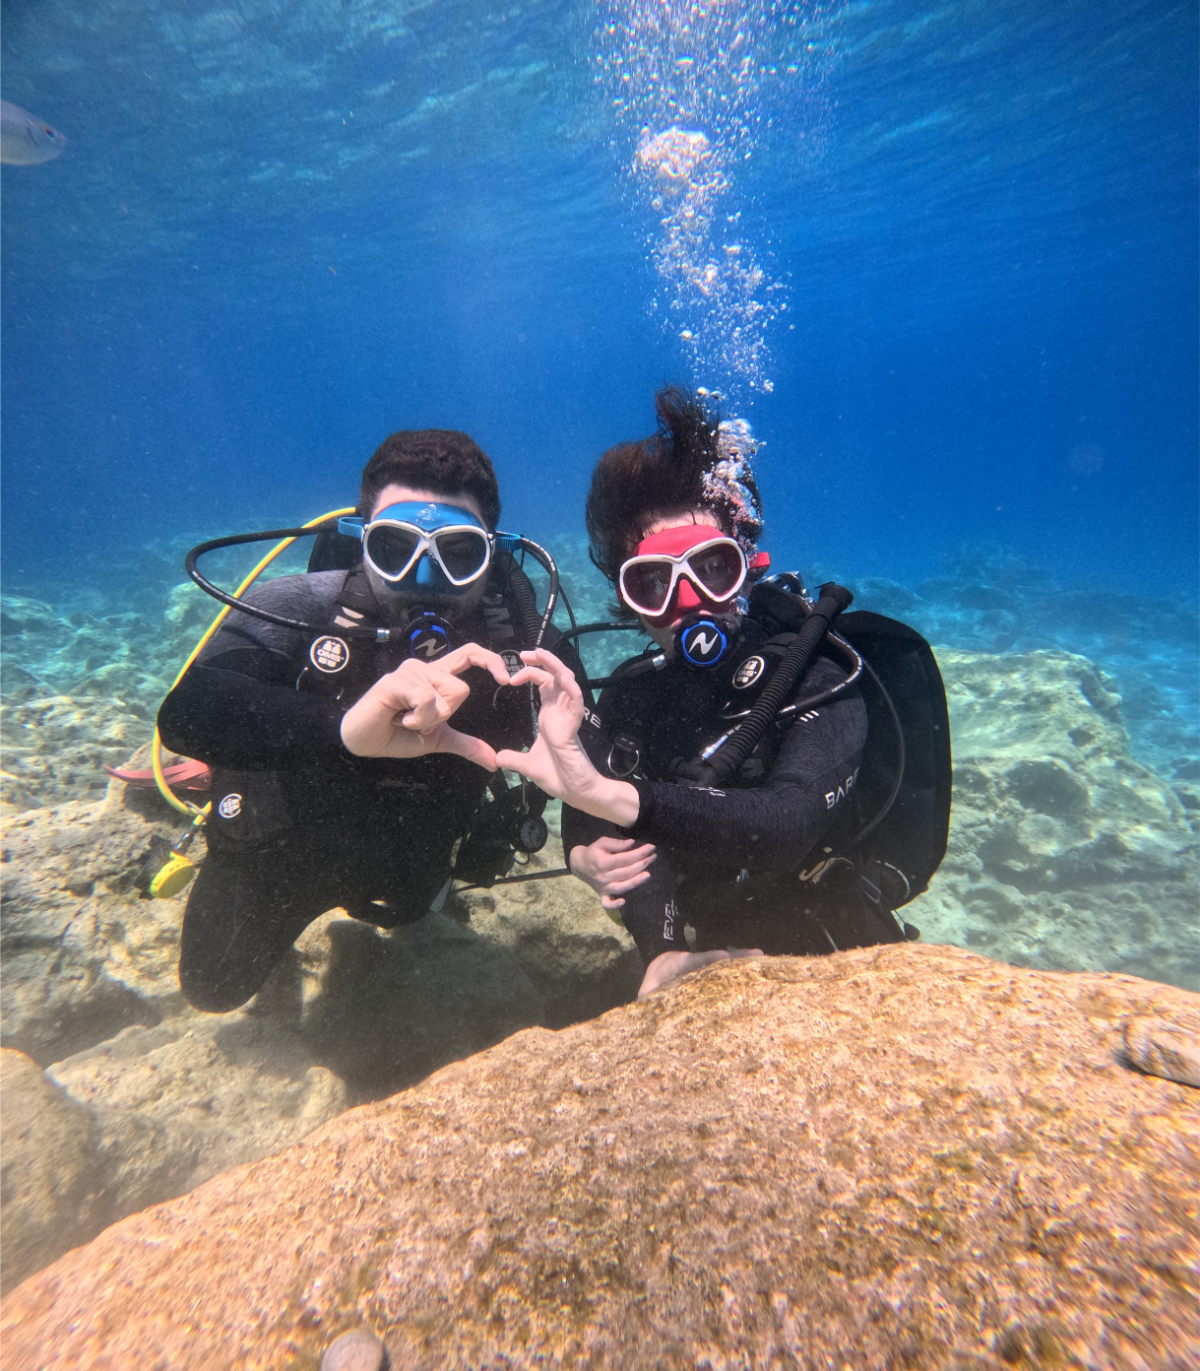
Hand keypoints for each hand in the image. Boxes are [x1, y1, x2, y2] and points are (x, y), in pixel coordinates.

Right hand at [340, 643, 511, 767]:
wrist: (366, 742)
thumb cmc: (398, 735)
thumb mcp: (439, 740)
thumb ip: (467, 745)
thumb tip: (494, 762)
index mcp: (437, 677)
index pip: (469, 654)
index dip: (491, 660)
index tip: (507, 680)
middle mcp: (425, 668)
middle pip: (460, 689)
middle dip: (446, 714)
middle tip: (420, 721)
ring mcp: (409, 671)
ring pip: (444, 696)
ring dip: (428, 719)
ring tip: (405, 719)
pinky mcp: (395, 680)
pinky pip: (426, 700)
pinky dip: (417, 718)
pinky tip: (399, 719)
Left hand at [497, 649, 639, 825]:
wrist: (575, 792)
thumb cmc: (558, 777)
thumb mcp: (527, 765)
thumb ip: (513, 759)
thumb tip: (498, 758)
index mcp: (550, 716)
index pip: (544, 683)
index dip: (531, 673)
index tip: (512, 676)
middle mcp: (560, 712)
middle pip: (556, 675)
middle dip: (543, 660)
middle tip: (525, 653)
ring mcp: (568, 717)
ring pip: (567, 682)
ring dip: (555, 666)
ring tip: (540, 653)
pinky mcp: (574, 726)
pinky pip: (576, 702)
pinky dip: (571, 688)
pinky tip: (563, 677)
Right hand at [569, 837, 655, 909]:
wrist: (579, 865)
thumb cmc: (593, 852)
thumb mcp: (602, 842)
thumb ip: (616, 843)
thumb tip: (632, 843)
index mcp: (603, 862)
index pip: (625, 858)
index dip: (639, 853)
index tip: (651, 847)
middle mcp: (603, 876)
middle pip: (626, 872)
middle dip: (642, 864)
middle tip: (653, 857)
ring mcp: (603, 887)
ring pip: (622, 887)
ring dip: (635, 882)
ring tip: (647, 875)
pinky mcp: (602, 895)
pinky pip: (607, 903)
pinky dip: (614, 905)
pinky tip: (623, 902)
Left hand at [638, 947, 763, 998]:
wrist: (662, 966)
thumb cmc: (655, 981)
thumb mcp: (647, 989)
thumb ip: (648, 996)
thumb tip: (648, 1005)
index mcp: (682, 965)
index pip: (695, 960)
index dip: (708, 958)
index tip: (723, 954)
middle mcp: (699, 965)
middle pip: (719, 959)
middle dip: (736, 957)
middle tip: (756, 953)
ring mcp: (708, 967)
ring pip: (728, 962)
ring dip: (744, 959)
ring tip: (762, 955)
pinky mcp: (714, 973)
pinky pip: (730, 971)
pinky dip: (743, 968)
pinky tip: (760, 964)